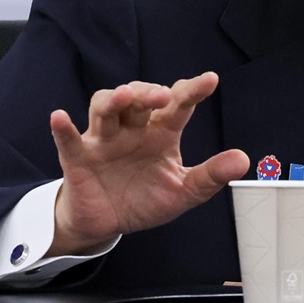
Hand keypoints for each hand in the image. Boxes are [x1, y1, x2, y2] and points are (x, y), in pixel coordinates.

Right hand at [46, 72, 248, 255]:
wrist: (108, 223)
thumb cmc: (145, 198)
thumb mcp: (183, 191)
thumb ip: (211, 175)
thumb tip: (243, 160)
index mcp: (161, 132)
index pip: (178, 105)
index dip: (192, 90)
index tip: (210, 80)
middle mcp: (133, 129)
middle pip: (139, 99)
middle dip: (150, 92)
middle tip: (164, 96)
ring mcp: (104, 140)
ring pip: (105, 108)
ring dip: (114, 99)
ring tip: (125, 97)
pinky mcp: (78, 158)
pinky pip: (69, 139)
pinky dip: (63, 128)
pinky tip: (60, 117)